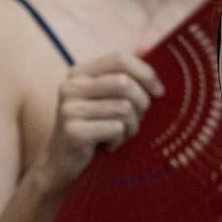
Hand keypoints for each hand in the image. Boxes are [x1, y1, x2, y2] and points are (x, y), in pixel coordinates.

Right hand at [41, 53, 163, 190]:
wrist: (62, 162)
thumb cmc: (94, 128)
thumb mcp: (106, 99)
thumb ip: (126, 82)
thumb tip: (158, 83)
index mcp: (80, 72)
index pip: (120, 59)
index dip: (146, 73)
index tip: (159, 92)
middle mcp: (71, 86)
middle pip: (125, 83)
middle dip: (141, 103)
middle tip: (137, 119)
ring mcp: (69, 108)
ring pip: (124, 108)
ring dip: (131, 126)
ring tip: (122, 134)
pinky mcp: (73, 131)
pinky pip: (116, 128)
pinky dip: (120, 140)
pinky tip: (110, 145)